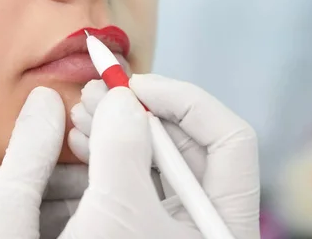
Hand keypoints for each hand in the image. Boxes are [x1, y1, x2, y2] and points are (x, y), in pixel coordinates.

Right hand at [67, 74, 260, 238]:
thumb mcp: (118, 217)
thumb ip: (123, 151)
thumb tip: (124, 98)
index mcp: (226, 222)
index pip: (229, 140)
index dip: (186, 102)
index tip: (137, 86)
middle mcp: (207, 220)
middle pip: (190, 144)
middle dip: (141, 112)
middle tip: (100, 91)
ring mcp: (176, 226)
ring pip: (157, 161)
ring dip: (120, 130)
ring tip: (83, 111)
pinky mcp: (145, 231)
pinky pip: (135, 181)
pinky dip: (110, 157)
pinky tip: (81, 141)